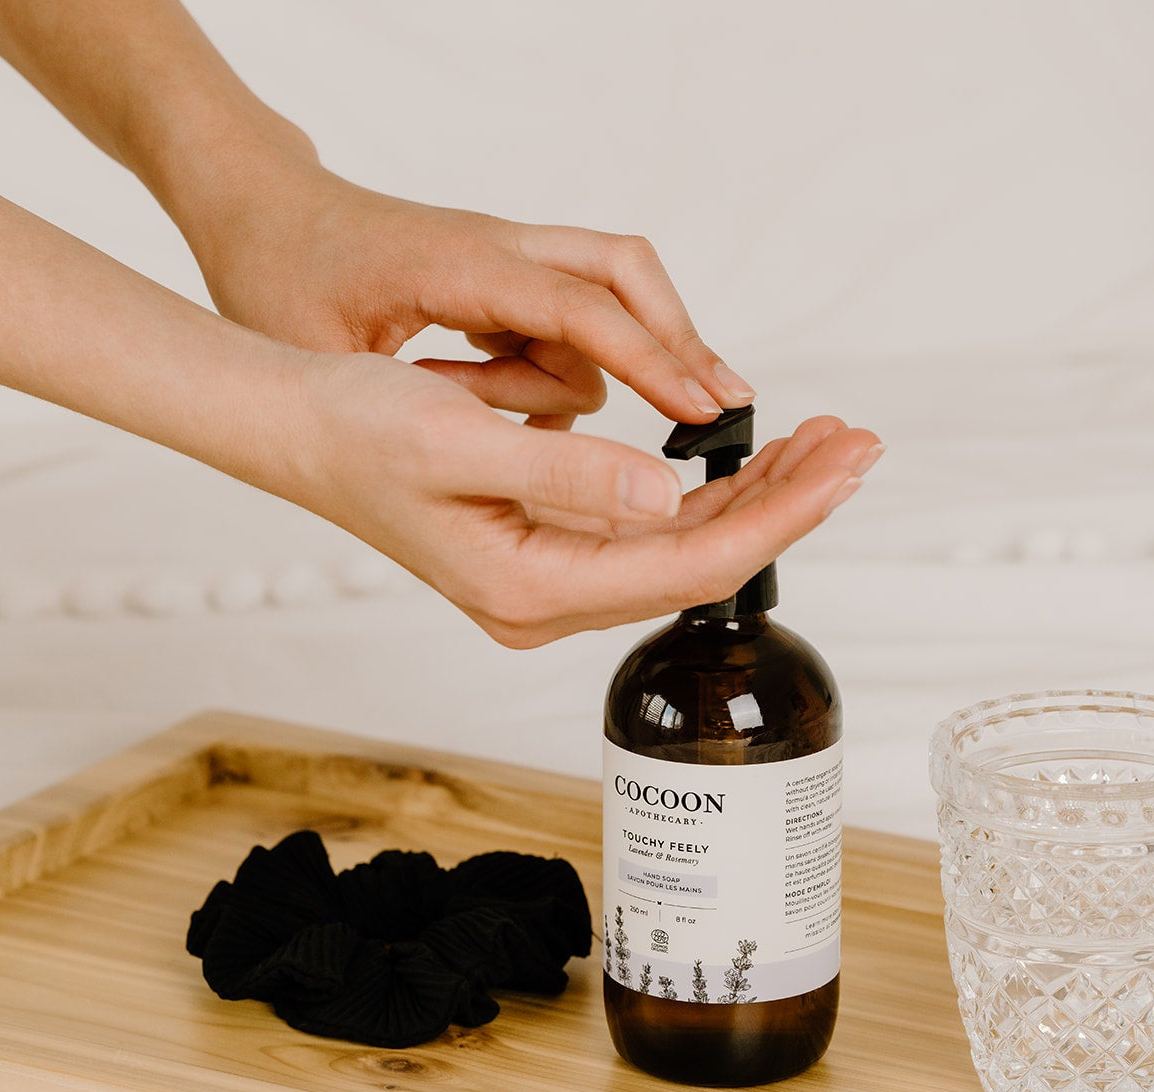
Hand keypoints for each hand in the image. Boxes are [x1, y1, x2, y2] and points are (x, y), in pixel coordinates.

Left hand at [187, 161, 755, 428]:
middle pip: (626, 274)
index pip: (583, 308)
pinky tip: (484, 406)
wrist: (259, 213)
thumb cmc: (279, 278)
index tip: (706, 407)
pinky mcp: (500, 279)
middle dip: (674, 342)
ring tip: (456, 401)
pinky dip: (546, 373)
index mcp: (462, 266)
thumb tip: (526, 451)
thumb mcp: (331, 362)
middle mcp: (500, 250)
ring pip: (595, 313)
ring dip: (556, 382)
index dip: (651, 359)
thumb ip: (432, 409)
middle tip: (719, 407)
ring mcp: (505, 260)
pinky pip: (561, 326)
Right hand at [293, 352, 881, 647]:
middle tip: (856, 445)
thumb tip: (671, 494)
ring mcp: (547, 580)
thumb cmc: (358, 430)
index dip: (773, 516)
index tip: (839, 467)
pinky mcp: (545, 550)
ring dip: (750, 496)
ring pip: (677, 546)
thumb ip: (570, 476)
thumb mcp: (459, 443)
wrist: (297, 429)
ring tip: (820, 444)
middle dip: (783, 504)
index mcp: (529, 588)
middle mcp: (546, 600)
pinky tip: (746, 460)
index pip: (685, 562)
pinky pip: (644, 531)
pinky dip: (701, 493)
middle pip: (695, 561)